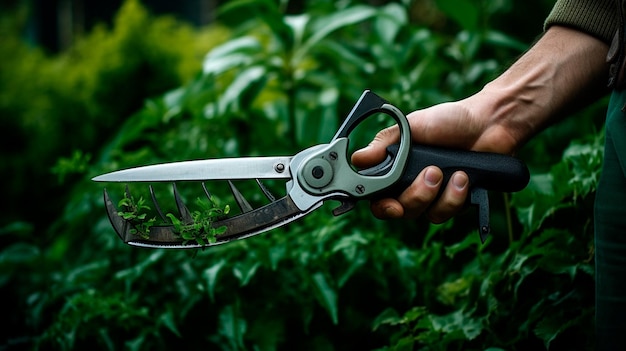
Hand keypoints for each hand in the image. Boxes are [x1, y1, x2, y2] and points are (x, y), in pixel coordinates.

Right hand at [351, 98, 516, 221]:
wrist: (488, 123)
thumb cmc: (447, 121)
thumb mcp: (411, 126)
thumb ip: (383, 144)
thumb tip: (356, 159)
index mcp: (395, 171)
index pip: (377, 198)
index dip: (381, 206)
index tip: (391, 203)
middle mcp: (411, 187)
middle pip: (401, 211)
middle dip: (415, 197)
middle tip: (431, 174)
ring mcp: (433, 197)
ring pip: (425, 215)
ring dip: (438, 195)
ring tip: (452, 172)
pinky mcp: (455, 202)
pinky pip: (447, 212)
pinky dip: (455, 196)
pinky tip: (464, 178)